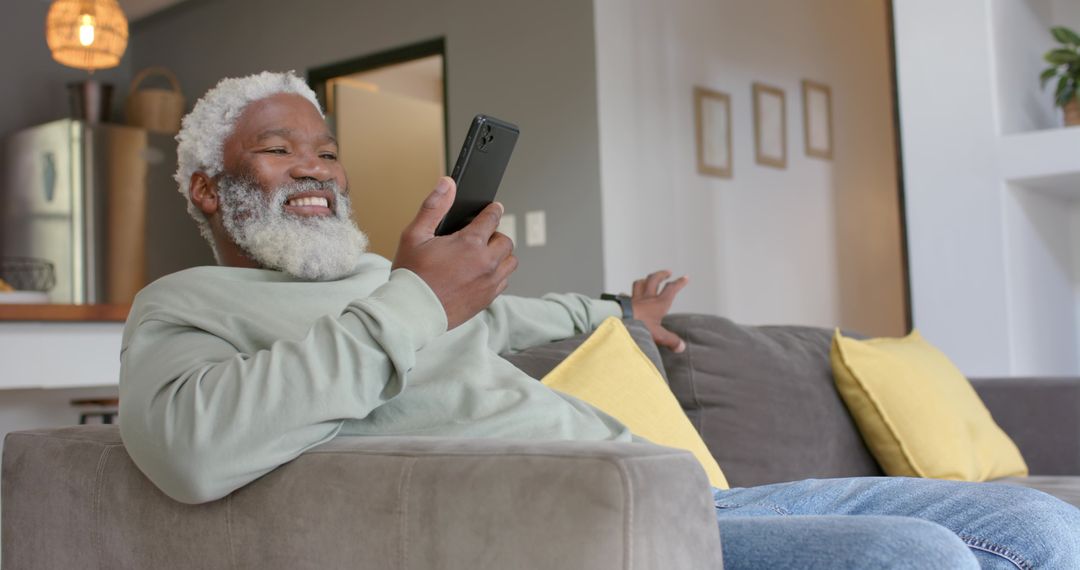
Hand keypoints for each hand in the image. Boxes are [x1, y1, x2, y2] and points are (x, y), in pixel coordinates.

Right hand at [393, 177, 517, 329]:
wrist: (411, 312)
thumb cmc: (411, 275)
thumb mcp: (415, 235)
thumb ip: (434, 206)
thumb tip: (447, 183)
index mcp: (470, 243)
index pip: (492, 218)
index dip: (492, 210)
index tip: (493, 208)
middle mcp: (485, 263)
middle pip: (505, 240)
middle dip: (495, 235)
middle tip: (481, 237)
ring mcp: (489, 283)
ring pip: (510, 262)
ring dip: (500, 255)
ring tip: (483, 255)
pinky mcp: (487, 299)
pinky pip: (503, 281)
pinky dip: (497, 275)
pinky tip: (481, 273)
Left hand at [630, 270, 688, 352]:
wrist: (618, 324)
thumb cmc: (639, 327)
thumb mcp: (659, 335)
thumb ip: (671, 340)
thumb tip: (681, 346)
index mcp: (658, 303)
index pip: (671, 289)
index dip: (679, 283)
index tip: (685, 278)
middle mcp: (646, 298)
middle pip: (654, 280)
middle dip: (662, 274)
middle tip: (667, 272)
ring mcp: (634, 299)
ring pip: (639, 284)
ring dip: (645, 280)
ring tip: (648, 280)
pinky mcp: (623, 304)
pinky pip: (625, 296)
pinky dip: (627, 295)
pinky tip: (626, 296)